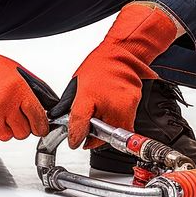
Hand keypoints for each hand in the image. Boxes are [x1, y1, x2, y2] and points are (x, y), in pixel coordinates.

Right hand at [0, 22, 55, 145]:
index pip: (38, 118)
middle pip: (23, 132)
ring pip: (7, 137)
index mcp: (19, 90)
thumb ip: (35, 90)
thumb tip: (49, 107)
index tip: (39, 128)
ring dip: (4, 129)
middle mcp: (6, 104)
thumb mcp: (17, 72)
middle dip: (21, 126)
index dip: (40, 126)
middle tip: (13, 116)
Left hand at [50, 2, 180, 148]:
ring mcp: (123, 105)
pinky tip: (112, 112)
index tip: (75, 142)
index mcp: (89, 95)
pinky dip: (118, 124)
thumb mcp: (76, 83)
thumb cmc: (99, 65)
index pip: (80, 124)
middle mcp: (108, 102)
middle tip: (87, 134)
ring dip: (107, 133)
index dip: (75, 137)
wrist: (121, 54)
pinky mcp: (134, 106)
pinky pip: (126, 124)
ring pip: (115, 133)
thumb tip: (61, 119)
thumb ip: (70, 104)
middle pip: (101, 134)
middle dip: (93, 137)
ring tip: (101, 120)